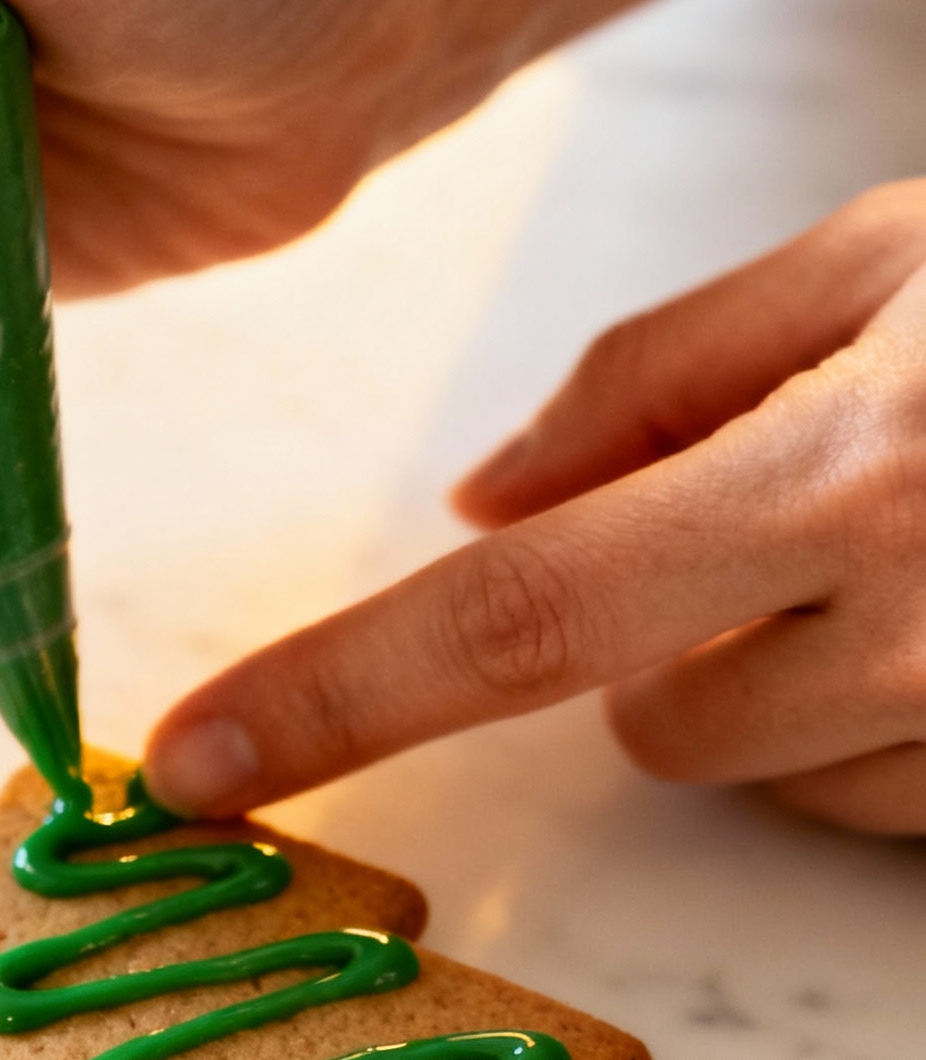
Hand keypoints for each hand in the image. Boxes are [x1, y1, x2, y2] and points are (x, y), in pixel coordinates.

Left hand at [145, 183, 925, 836]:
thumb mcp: (899, 256)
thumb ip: (672, 369)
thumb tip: (487, 500)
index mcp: (846, 473)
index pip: (523, 617)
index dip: (343, 695)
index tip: (205, 760)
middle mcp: (911, 635)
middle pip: (650, 723)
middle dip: (665, 639)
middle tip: (800, 514)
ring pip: (766, 777)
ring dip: (789, 685)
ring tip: (924, 546)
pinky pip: (878, 803)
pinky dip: (886, 726)